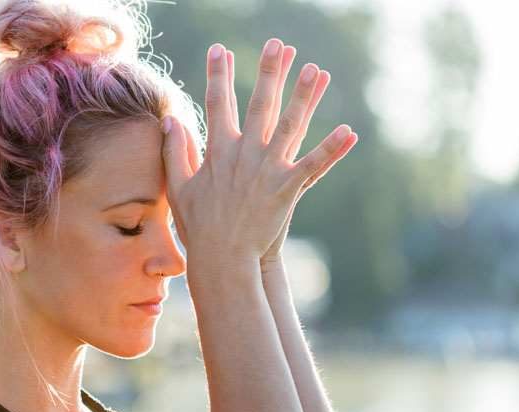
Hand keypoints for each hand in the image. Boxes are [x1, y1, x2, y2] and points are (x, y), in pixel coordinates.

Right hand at [161, 39, 357, 269]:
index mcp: (217, 151)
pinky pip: (314, 165)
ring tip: (316, 70)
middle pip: (259, 104)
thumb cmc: (198, 226)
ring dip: (305, 96)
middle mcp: (244, 154)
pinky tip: (349, 131)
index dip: (218, 75)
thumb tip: (170, 121)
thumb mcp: (178, 187)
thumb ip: (174, 151)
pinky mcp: (287, 189)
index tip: (219, 50)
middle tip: (277, 45)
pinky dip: (331, 149)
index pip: (216, 103)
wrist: (222, 259)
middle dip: (269, 72)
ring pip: (291, 125)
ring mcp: (267, 170)